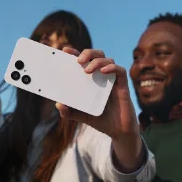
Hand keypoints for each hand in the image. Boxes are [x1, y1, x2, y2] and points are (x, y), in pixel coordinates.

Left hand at [56, 48, 142, 170]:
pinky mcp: (123, 85)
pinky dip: (112, 68)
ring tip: (87, 70)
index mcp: (91, 78)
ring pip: (108, 59)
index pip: (84, 60)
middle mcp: (102, 75)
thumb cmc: (100, 119)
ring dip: (97, 61)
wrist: (118, 130)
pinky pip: (120, 71)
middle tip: (79, 60)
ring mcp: (113, 79)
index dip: (75, 52)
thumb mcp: (80, 116)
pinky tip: (103, 71)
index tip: (65, 50)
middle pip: (97, 54)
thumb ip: (69, 112)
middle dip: (88, 52)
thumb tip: (58, 104)